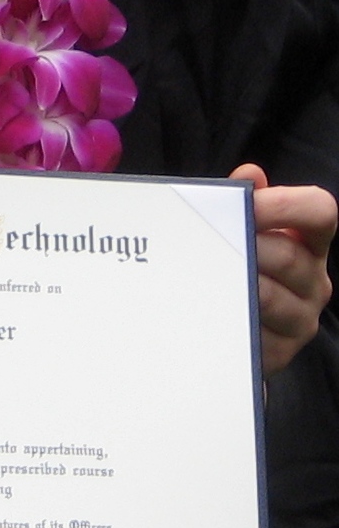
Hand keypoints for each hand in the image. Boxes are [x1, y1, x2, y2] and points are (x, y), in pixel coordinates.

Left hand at [230, 164, 335, 376]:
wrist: (230, 326)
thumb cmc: (237, 265)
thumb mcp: (240, 229)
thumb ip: (243, 200)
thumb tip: (250, 175)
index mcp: (311, 243)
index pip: (320, 212)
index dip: (287, 205)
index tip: (249, 203)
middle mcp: (315, 281)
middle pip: (288, 256)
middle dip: (247, 245)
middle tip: (214, 241)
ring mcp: (301, 319)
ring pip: (269, 297)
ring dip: (235, 283)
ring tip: (207, 274)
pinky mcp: (281, 352)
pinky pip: (255, 335)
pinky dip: (230, 321)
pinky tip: (210, 311)